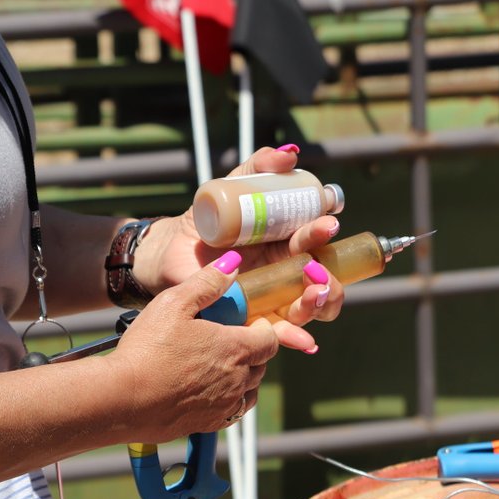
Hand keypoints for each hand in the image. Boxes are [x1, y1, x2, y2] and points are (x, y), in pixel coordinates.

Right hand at [108, 253, 277, 440]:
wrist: (122, 399)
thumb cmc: (147, 349)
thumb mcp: (174, 303)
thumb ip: (206, 283)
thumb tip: (232, 265)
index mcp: (236, 349)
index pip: (270, 339)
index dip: (263, 328)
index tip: (248, 322)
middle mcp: (238, 380)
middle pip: (262, 364)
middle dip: (253, 350)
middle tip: (229, 340)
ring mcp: (224, 406)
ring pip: (249, 391)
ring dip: (243, 377)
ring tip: (220, 365)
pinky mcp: (208, 425)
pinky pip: (232, 413)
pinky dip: (228, 400)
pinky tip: (208, 390)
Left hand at [133, 146, 344, 351]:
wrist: (168, 252)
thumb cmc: (203, 221)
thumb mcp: (231, 187)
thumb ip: (257, 168)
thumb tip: (290, 155)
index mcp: (287, 240)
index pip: (319, 238)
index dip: (326, 232)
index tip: (327, 221)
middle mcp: (288, 271)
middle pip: (324, 277)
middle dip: (331, 273)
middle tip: (319, 266)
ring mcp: (275, 298)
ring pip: (311, 307)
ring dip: (321, 303)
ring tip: (315, 295)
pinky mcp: (256, 322)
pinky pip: (282, 334)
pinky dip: (297, 339)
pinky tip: (305, 343)